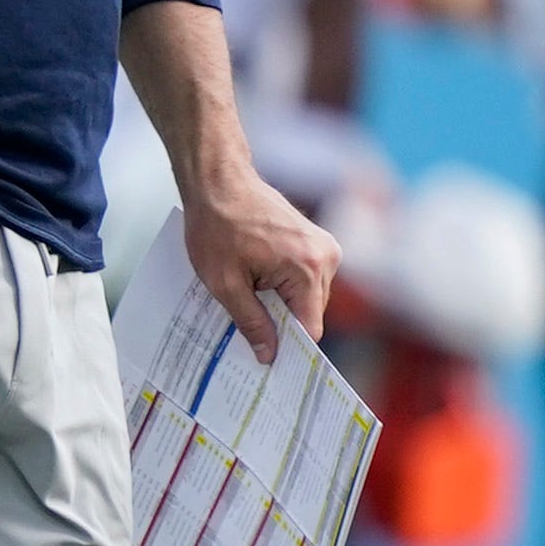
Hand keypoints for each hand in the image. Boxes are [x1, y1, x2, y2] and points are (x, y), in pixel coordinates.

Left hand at [180, 161, 338, 362]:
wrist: (218, 181)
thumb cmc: (216, 226)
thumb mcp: (225, 284)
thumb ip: (251, 322)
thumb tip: (269, 355)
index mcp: (310, 268)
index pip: (310, 327)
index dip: (290, 348)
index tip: (271, 364)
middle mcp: (327, 257)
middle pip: (310, 312)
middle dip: (281, 323)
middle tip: (248, 335)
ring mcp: (325, 247)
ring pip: (307, 296)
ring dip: (280, 302)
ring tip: (247, 299)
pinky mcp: (316, 241)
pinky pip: (304, 277)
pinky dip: (283, 286)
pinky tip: (255, 284)